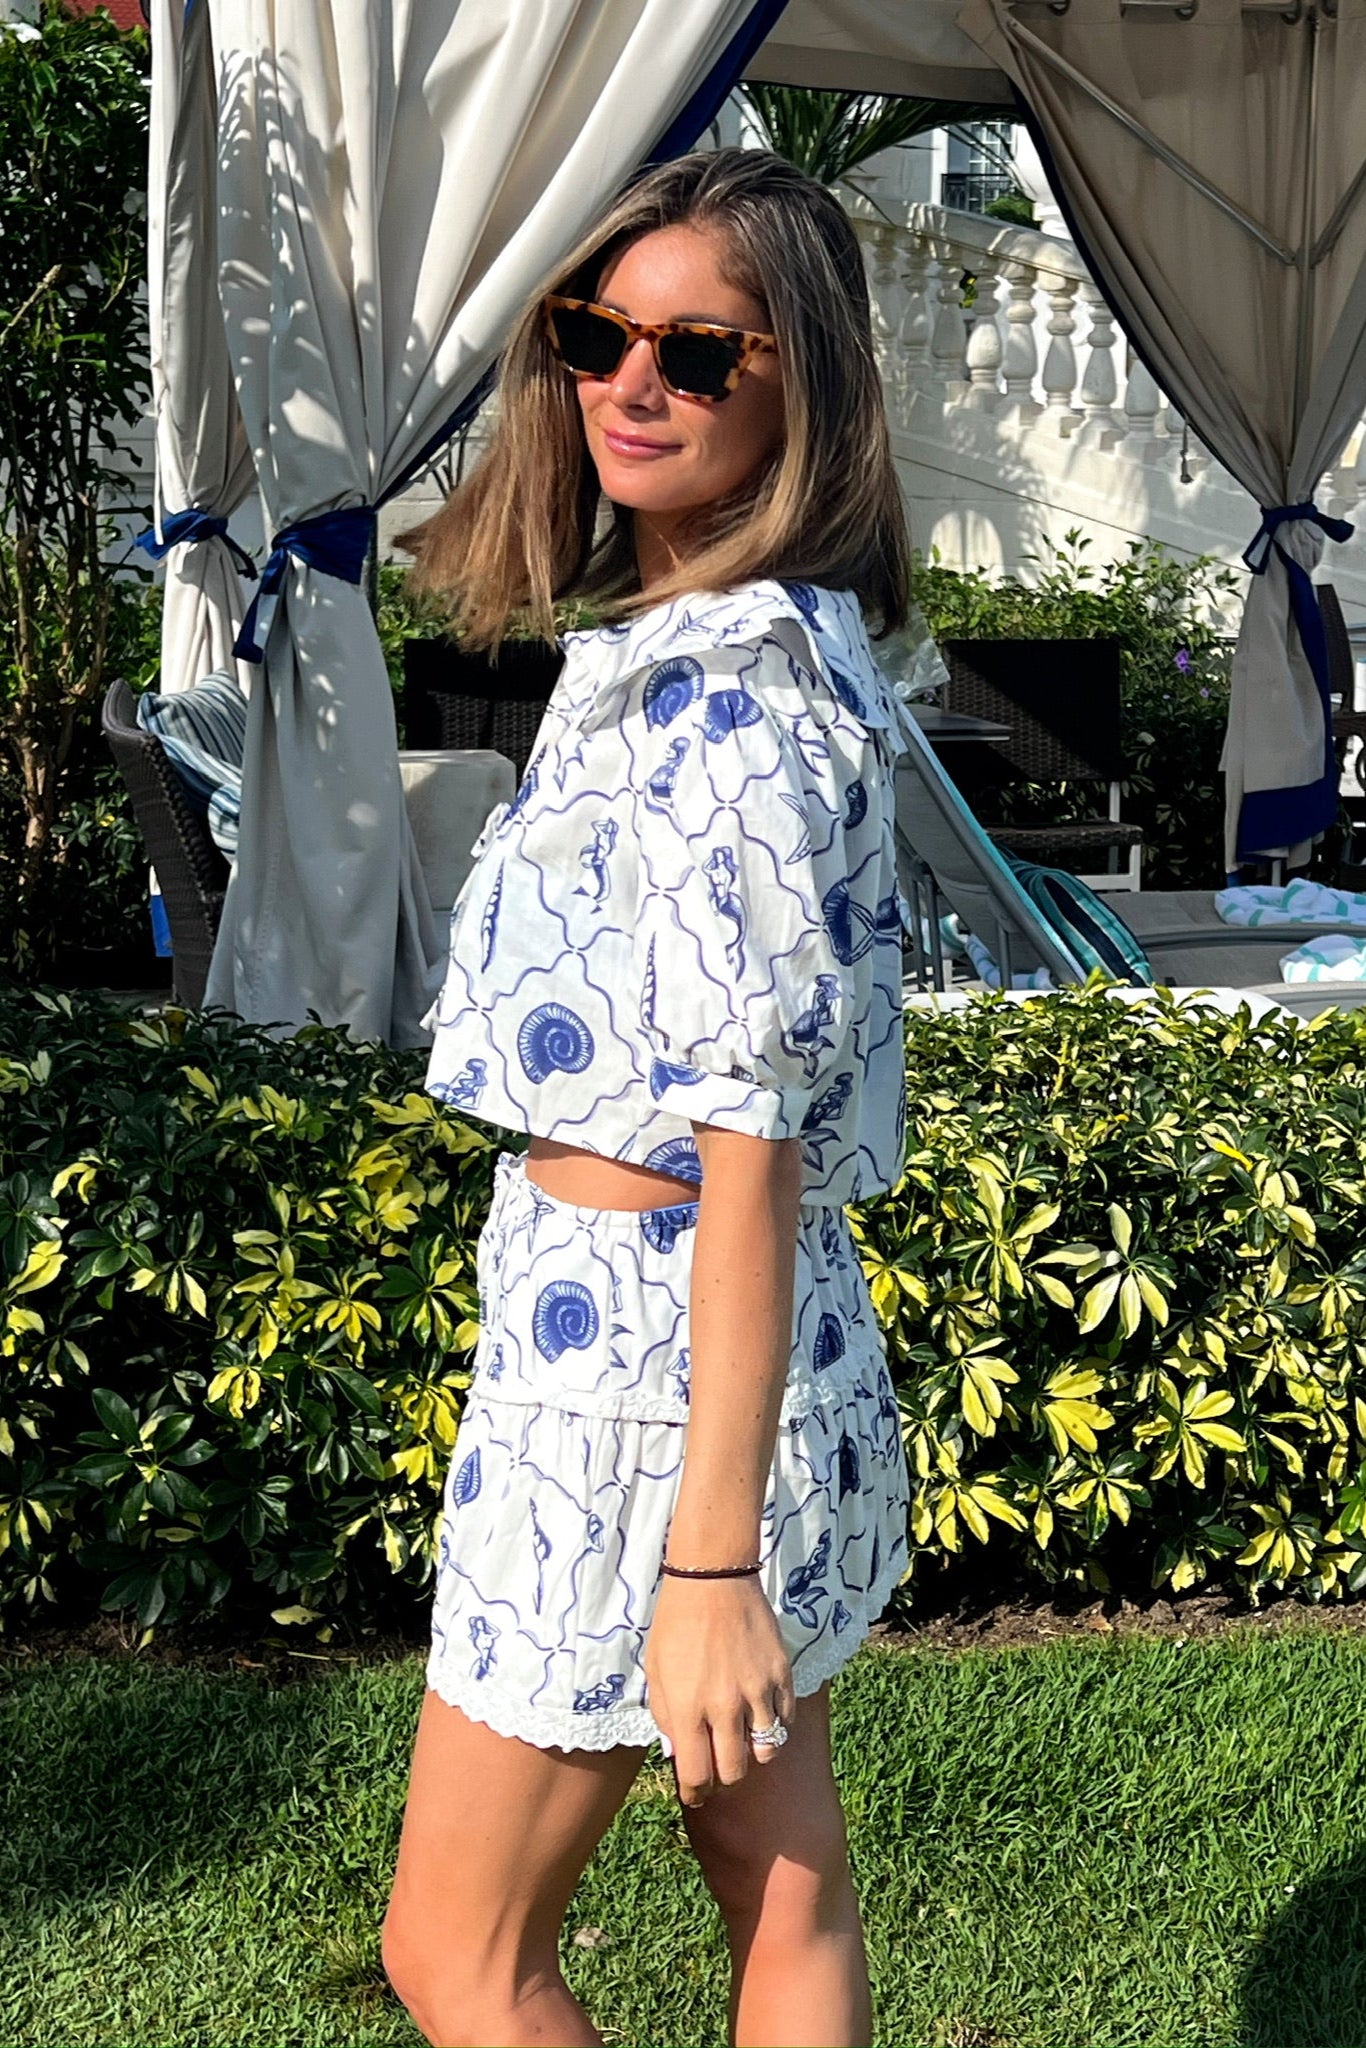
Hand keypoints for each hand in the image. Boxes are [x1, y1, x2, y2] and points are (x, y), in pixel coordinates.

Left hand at [643, 1573, 795, 1806]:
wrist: (712, 1577)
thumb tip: (678, 1753)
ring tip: (742, 1740)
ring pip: (765, 1752)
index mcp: (688, 1708)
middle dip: (723, 1776)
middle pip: (734, 1771)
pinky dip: (775, 1726)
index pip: (696, 1775)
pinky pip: (785, 1720)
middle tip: (718, 1765)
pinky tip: (762, 1714)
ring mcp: (757, 1691)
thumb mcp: (656, 1671)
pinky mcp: (781, 1674)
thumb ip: (665, 1716)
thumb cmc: (676, 1623)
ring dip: (752, 1753)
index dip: (694, 1792)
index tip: (694, 1793)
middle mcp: (725, 1706)